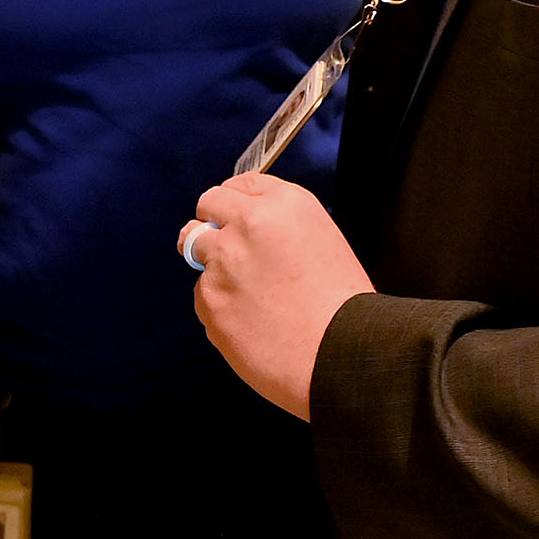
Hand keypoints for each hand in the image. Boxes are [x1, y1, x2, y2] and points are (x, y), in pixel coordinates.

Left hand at [184, 173, 372, 419]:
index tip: (231, 212)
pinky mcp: (208, 298)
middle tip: (221, 243)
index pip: (241, 184)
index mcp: (285, 204)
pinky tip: (249, 322)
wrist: (340, 354)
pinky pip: (203, 295)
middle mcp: (248, 223)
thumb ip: (281, 227)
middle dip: (211, 221)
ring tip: (246, 293)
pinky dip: (219, 306)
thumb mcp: (324, 242)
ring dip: (213, 264)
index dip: (233, 200)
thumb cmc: (342, 307)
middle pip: (208, 204)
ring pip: (196, 248)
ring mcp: (223, 260)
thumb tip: (248, 229)